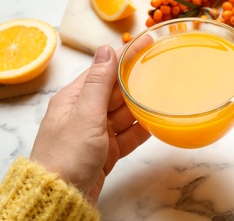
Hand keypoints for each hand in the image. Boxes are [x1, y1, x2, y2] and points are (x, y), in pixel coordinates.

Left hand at [30, 45, 149, 202]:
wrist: (62, 197)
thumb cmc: (68, 153)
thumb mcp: (85, 115)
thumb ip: (99, 83)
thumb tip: (106, 50)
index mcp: (76, 98)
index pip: (104, 70)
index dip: (125, 56)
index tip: (145, 43)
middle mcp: (87, 113)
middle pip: (117, 92)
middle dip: (137, 81)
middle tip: (162, 67)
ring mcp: (98, 132)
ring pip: (125, 114)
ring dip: (142, 106)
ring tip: (164, 94)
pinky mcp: (108, 150)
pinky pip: (129, 135)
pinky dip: (142, 130)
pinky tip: (158, 122)